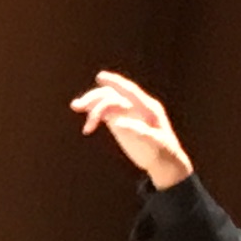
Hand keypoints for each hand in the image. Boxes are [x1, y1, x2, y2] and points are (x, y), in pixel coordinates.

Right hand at [71, 70, 192, 189]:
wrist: (164, 164)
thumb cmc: (163, 153)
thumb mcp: (154, 143)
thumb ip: (139, 132)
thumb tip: (118, 123)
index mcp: (148, 108)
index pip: (129, 90)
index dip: (115, 82)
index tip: (100, 77)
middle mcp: (136, 108)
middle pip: (113, 95)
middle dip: (95, 98)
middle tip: (79, 105)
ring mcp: (128, 114)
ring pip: (106, 102)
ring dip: (91, 104)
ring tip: (76, 107)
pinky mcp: (120, 123)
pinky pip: (105, 113)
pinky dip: (94, 114)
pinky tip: (86, 121)